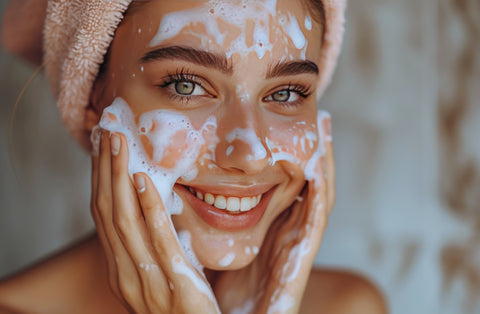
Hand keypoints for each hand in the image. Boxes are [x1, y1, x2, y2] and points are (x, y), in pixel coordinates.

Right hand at [90, 131, 219, 312]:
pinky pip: (157, 239)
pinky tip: (142, 181)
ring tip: (120, 145)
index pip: (103, 220)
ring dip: (119, 178)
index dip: (99, 183)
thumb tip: (157, 210)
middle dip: (105, 171)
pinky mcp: (175, 283)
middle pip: (107, 213)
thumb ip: (153, 248)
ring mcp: (147, 281)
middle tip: (107, 135)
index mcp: (120, 272)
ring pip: (124, 221)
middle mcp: (125, 275)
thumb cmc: (184, 308)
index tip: (101, 152)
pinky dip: (147, 207)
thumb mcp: (161, 276)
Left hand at [212, 114, 334, 313]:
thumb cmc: (222, 290)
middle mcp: (287, 235)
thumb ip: (209, 218)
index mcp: (272, 229)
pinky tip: (318, 174)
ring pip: (318, 200)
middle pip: (308, 186)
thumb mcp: (215, 244)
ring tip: (326, 131)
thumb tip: (185, 184)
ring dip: (325, 165)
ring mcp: (295, 249)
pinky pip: (313, 228)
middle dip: (317, 152)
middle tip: (321, 117)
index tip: (290, 121)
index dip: (293, 154)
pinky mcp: (296, 267)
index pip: (288, 184)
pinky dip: (319, 200)